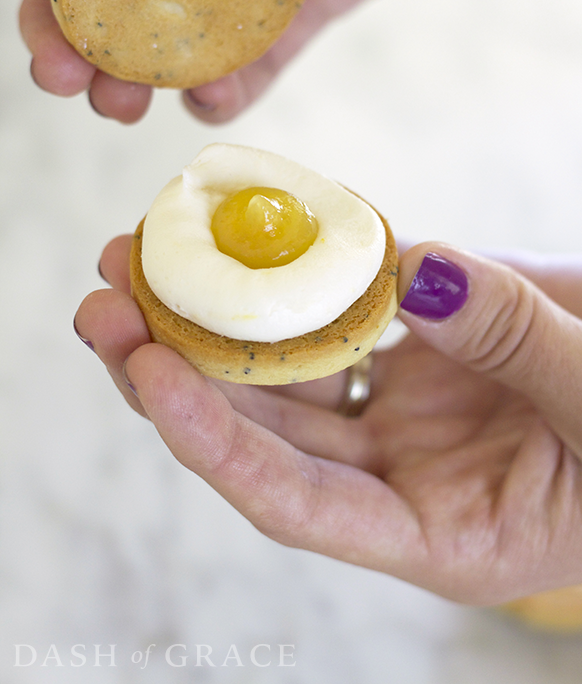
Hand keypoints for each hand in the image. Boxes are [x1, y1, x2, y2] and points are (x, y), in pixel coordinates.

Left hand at [75, 235, 581, 603]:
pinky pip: (346, 305)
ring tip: (142, 253)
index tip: (147, 373)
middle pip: (263, 426)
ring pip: (287, 365)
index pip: (296, 501)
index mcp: (433, 531)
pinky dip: (303, 271)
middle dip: (176, 365)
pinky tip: (252, 233)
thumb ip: (520, 349)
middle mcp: (399, 472)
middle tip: (108, 300)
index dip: (216, 442)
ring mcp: (406, 405)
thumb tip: (418, 273)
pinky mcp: (422, 344)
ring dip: (215, 313)